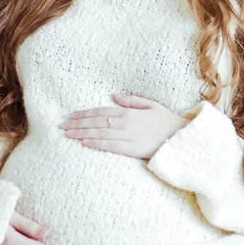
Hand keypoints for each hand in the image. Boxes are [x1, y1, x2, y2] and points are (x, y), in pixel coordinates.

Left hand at [60, 93, 189, 160]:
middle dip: (77, 123)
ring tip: (67, 134)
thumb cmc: (167, 122)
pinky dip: (96, 143)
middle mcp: (126, 123)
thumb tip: (114, 95)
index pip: (101, 111)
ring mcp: (129, 136)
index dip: (84, 114)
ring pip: (100, 133)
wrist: (182, 138)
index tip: (70, 116)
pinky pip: (110, 146)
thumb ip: (131, 100)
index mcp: (129, 112)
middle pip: (96, 122)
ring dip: (81, 133)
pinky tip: (84, 142)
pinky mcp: (132, 149)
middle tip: (61, 126)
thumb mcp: (151, 105)